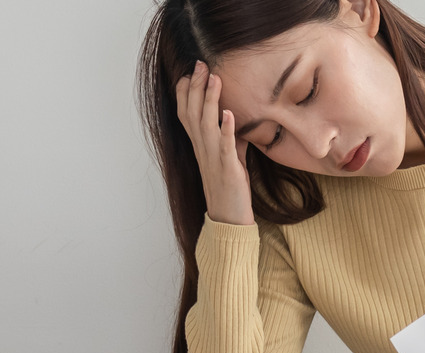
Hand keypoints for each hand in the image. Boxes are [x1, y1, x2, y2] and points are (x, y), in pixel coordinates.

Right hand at [176, 60, 254, 225]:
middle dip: (196, 86)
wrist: (228, 217)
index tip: (191, 71)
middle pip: (193, 112)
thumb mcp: (231, 157)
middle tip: (200, 63)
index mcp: (200, 145)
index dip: (186, 92)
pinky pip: (226, 146)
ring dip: (210, 100)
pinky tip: (230, 114)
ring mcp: (213, 157)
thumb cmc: (230, 187)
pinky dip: (227, 130)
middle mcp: (202, 148)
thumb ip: (232, 138)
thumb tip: (238, 121)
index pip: (186, 113)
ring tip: (215, 78)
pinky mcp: (228, 168)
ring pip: (206, 124)